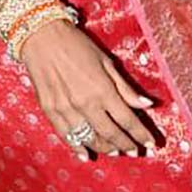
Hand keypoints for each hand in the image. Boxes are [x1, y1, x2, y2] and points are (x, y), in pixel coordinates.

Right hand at [20, 19, 154, 158]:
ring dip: (105, 148)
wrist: (42, 37)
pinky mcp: (50, 111)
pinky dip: (77, 147)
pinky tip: (86, 154)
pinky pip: (66, 136)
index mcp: (103, 90)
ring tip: (115, 152)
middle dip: (126, 145)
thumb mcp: (106, 62)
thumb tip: (147, 104)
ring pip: (89, 138)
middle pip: (110, 134)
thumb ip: (125, 87)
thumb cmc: (78, 45)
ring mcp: (66, 110)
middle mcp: (85, 104)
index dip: (140, 134)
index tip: (149, 143)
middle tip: (135, 152)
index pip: (127, 120)